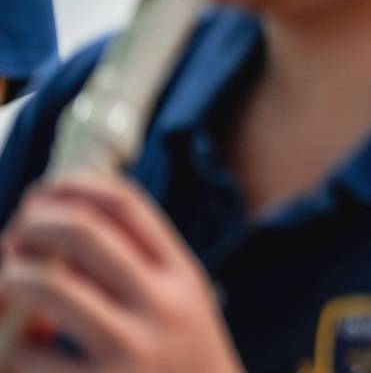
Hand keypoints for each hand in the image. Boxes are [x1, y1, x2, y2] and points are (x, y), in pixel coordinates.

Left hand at [0, 173, 242, 371]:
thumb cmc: (179, 357)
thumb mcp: (180, 301)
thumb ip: (139, 262)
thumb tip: (58, 216)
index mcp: (181, 275)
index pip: (126, 205)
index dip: (73, 186)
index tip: (43, 193)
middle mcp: (161, 305)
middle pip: (82, 233)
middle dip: (32, 225)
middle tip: (15, 235)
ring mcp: (131, 348)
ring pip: (50, 287)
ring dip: (14, 277)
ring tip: (10, 283)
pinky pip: (32, 355)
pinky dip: (17, 348)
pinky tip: (27, 349)